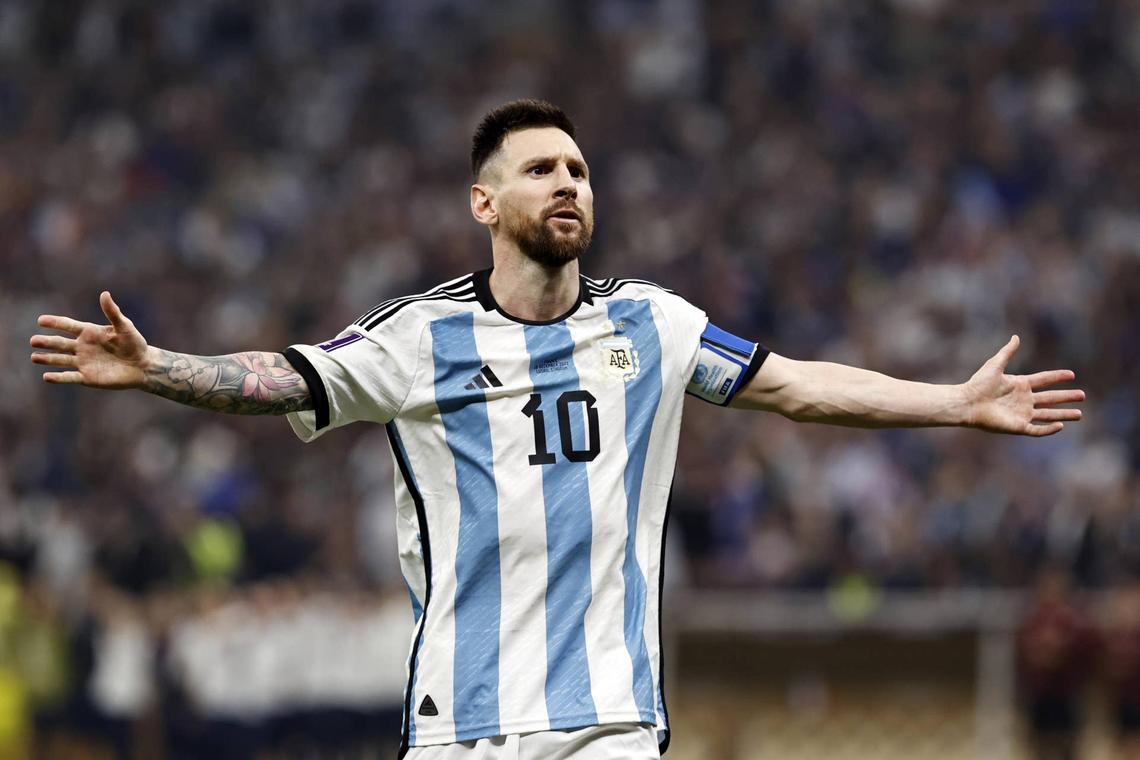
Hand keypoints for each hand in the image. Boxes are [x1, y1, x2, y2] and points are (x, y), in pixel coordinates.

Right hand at [31, 292, 150, 389]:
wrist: (142, 365)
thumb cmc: (134, 343)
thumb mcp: (124, 326)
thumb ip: (112, 312)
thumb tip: (104, 294)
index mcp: (89, 332)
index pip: (67, 325)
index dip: (55, 322)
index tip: (41, 320)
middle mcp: (82, 347)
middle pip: (60, 344)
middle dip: (47, 342)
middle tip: (33, 341)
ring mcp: (83, 362)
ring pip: (61, 360)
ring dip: (48, 359)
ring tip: (34, 357)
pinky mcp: (87, 377)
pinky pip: (70, 377)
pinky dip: (59, 377)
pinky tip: (46, 377)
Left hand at [963, 335, 1083, 435]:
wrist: (967, 402)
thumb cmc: (978, 384)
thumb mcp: (995, 365)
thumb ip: (1007, 352)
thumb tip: (1016, 336)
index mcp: (1019, 384)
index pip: (1043, 380)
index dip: (1057, 377)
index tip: (1071, 374)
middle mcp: (1023, 399)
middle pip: (1050, 398)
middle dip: (1066, 397)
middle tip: (1082, 395)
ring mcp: (1021, 413)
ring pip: (1048, 415)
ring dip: (1064, 414)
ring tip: (1079, 414)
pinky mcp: (1017, 426)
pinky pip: (1037, 429)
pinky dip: (1049, 429)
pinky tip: (1061, 425)